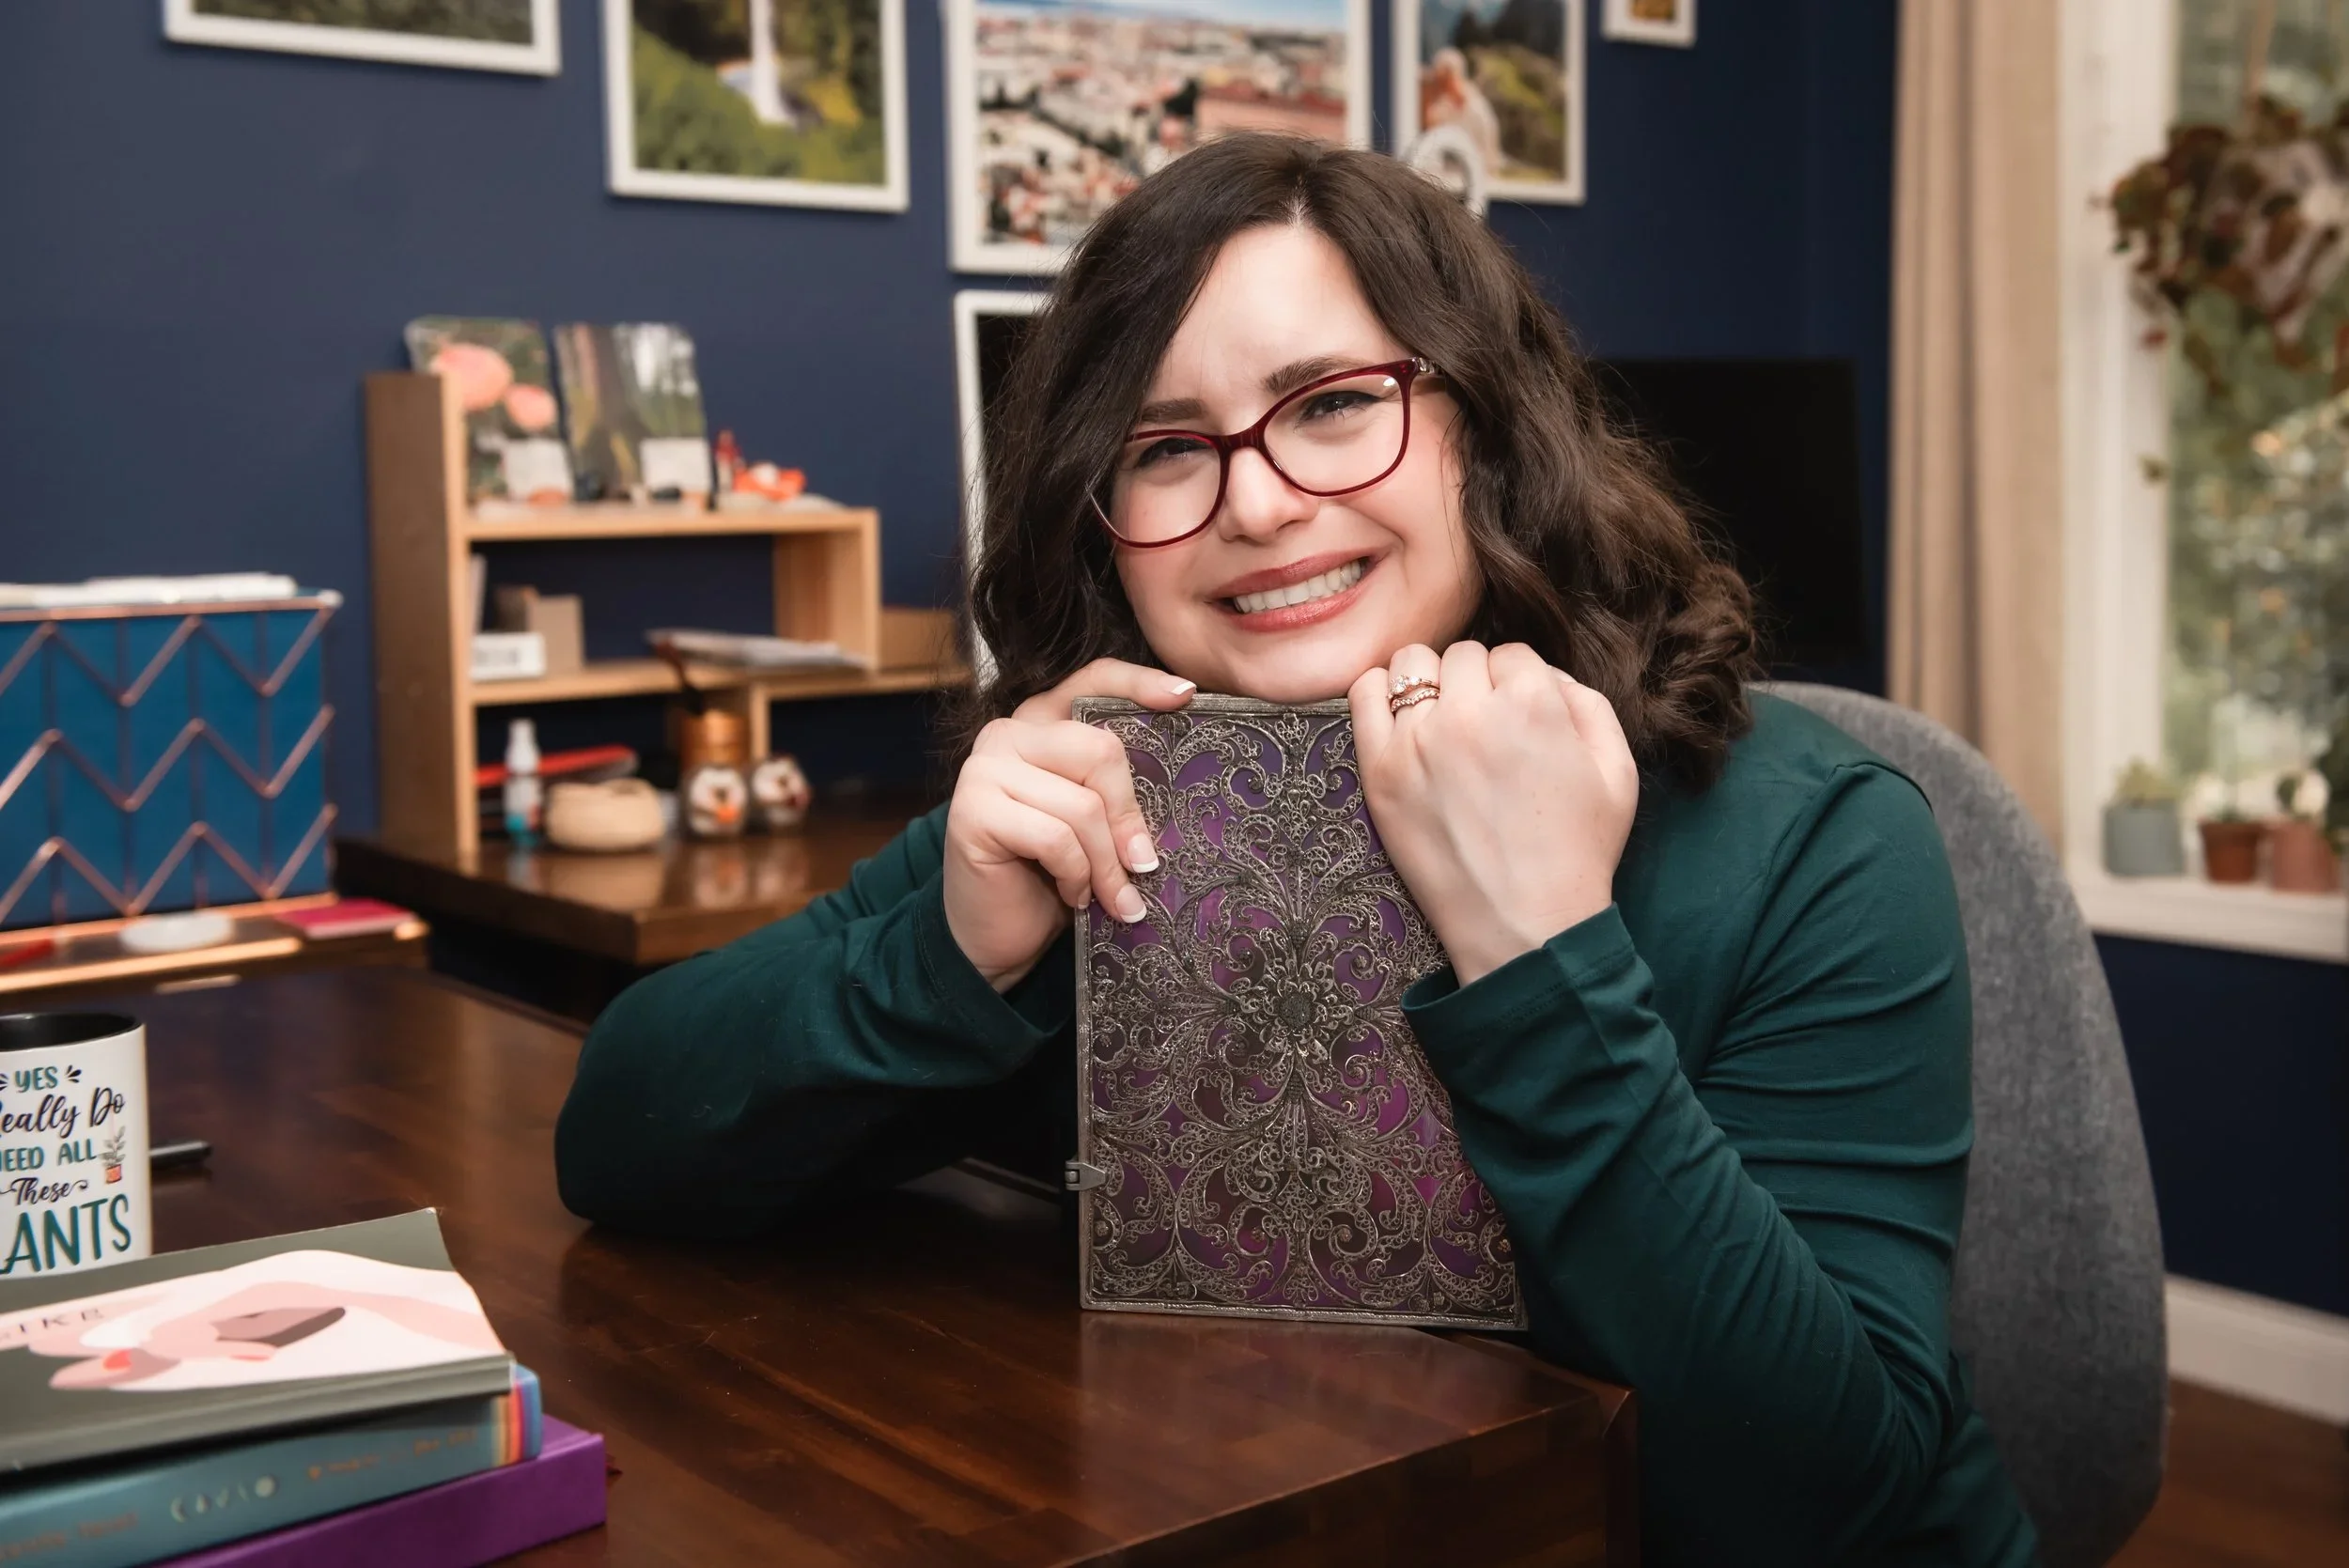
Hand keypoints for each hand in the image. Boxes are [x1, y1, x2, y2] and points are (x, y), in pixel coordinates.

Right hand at [944, 659, 1195, 991]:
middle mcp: (1008, 733)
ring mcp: (984, 768)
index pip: (1094, 679)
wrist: (994, 937)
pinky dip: (1076, 875)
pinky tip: (1074, 896)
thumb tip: (1181, 781)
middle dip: (1129, 818)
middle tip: (1143, 866)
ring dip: (1106, 865)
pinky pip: (1055, 838)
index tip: (1185, 696)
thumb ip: (1116, 790)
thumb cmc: (1051, 876)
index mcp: (1042, 723)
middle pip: (1100, 751)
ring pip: (1083, 805)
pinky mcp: (972, 810)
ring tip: (1113, 897)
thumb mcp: (1094, 824)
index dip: (1140, 683)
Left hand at [1348, 642, 1638, 985]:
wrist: (1525, 925)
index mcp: (1533, 703)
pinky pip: (1363, 694)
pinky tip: (1401, 720)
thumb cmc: (1577, 852)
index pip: (1512, 654)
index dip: (1518, 685)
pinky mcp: (1380, 771)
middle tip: (1484, 731)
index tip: (1517, 722)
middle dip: (1477, 684)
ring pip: (1411, 665)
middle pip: (1463, 656)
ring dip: (1429, 683)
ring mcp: (1419, 740)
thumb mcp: (1617, 771)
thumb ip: (1587, 704)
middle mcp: (1471, 712)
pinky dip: (1379, 693)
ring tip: (1442, 722)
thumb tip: (1543, 674)